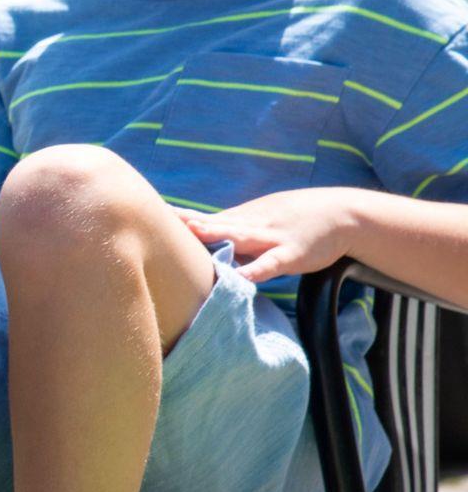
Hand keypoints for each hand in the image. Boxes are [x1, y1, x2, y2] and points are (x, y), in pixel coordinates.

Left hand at [176, 188, 366, 282]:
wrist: (342, 213)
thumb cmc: (295, 219)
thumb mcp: (260, 217)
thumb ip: (231, 228)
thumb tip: (200, 235)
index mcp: (241, 218)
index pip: (203, 219)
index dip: (178, 219)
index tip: (148, 214)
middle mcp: (251, 224)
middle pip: (214, 224)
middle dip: (188, 223)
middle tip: (157, 219)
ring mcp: (270, 238)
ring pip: (238, 237)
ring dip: (216, 235)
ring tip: (192, 233)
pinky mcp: (291, 254)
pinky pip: (270, 263)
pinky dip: (255, 270)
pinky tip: (241, 278)